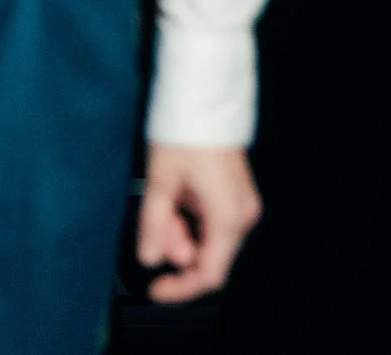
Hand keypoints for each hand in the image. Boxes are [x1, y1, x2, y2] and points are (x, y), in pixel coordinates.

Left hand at [136, 144, 261, 301]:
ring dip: (180, 229)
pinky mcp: (234, 197)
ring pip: (207, 239)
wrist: (204, 101)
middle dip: (174, 245)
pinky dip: (188, 218)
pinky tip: (175, 195)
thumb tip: (148, 257)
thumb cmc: (186, 132)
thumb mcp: (160, 179)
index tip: (157, 290)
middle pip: (207, 256)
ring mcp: (241, 206)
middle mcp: (242, 215)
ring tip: (164, 198)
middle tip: (154, 220)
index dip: (181, 288)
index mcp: (228, 216)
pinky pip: (210, 222)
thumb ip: (153, 223)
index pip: (209, 274)